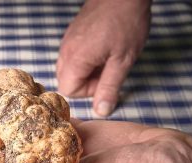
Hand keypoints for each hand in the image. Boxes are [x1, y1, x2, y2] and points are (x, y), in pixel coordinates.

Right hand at [56, 0, 150, 116]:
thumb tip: (101, 111)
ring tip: (106, 59)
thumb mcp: (123, 60)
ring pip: (67, 68)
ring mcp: (68, 40)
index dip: (88, 91)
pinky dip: (84, 58)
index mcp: (75, 59)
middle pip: (65, 80)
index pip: (68, 90)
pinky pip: (71, 55)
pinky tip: (102, 48)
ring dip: (85, 70)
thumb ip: (109, 88)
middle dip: (85, 82)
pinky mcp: (73, 32)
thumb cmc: (126, 22)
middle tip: (106, 70)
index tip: (106, 80)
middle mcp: (66, 50)